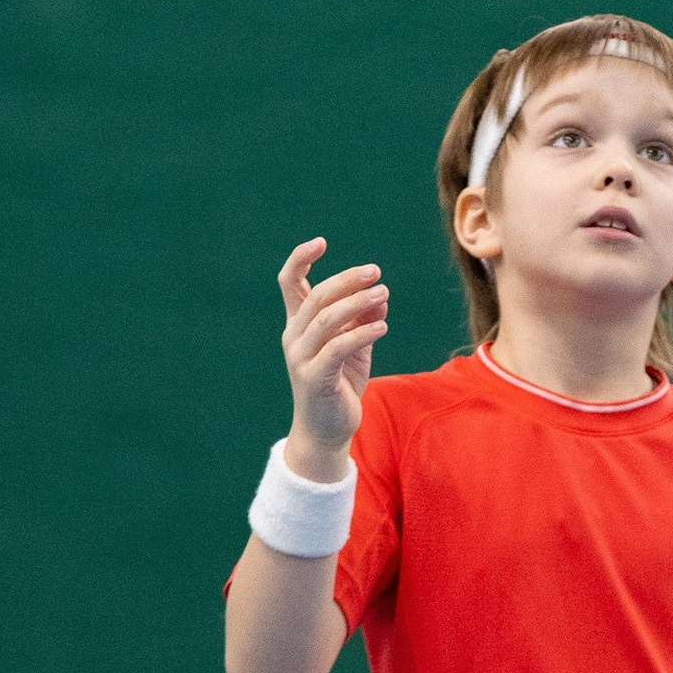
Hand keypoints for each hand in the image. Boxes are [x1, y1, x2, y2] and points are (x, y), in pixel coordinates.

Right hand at [279, 239, 387, 474]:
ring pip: (326, 320)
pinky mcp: (314, 379)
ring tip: (384, 293)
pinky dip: (361, 334)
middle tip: (376, 273)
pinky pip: (338, 348)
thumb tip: (380, 295)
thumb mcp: (356, 346)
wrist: (327, 430)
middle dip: (347, 280)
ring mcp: (301, 358)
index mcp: (298, 324)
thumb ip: (364, 320)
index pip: (289, 283)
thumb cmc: (340, 383)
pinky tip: (382, 326)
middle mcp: (294, 337)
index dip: (300, 259)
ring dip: (357, 303)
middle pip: (316, 297)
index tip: (320, 242)